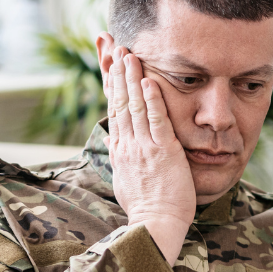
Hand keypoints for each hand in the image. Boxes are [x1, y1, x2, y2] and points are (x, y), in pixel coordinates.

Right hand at [103, 46, 192, 264]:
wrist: (155, 224)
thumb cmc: (145, 207)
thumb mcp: (125, 181)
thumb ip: (120, 159)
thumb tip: (113, 145)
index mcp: (120, 151)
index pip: (115, 110)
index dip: (112, 85)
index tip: (110, 63)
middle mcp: (127, 145)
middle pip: (120, 102)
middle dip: (118, 72)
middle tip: (115, 46)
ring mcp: (143, 147)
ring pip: (135, 106)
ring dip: (132, 78)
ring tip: (130, 54)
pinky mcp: (162, 152)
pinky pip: (156, 121)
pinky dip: (152, 100)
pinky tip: (148, 81)